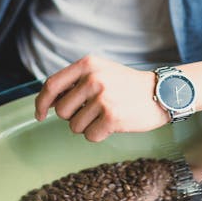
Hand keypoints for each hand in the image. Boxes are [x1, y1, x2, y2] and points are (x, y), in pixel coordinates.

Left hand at [34, 55, 167, 141]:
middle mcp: (93, 78)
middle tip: (93, 111)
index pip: (51, 85)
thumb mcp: (101, 71)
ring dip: (87, 126)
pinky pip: (90, 136)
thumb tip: (48, 102)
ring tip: (106, 115)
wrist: (162, 93)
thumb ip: (76, 81)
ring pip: (74, 126)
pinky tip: (113, 124)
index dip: (41, 103)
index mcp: (87, 64)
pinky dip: (99, 135)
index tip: (40, 115)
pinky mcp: (111, 116)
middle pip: (61, 111)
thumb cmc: (128, 85)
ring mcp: (102, 97)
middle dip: (73, 117)